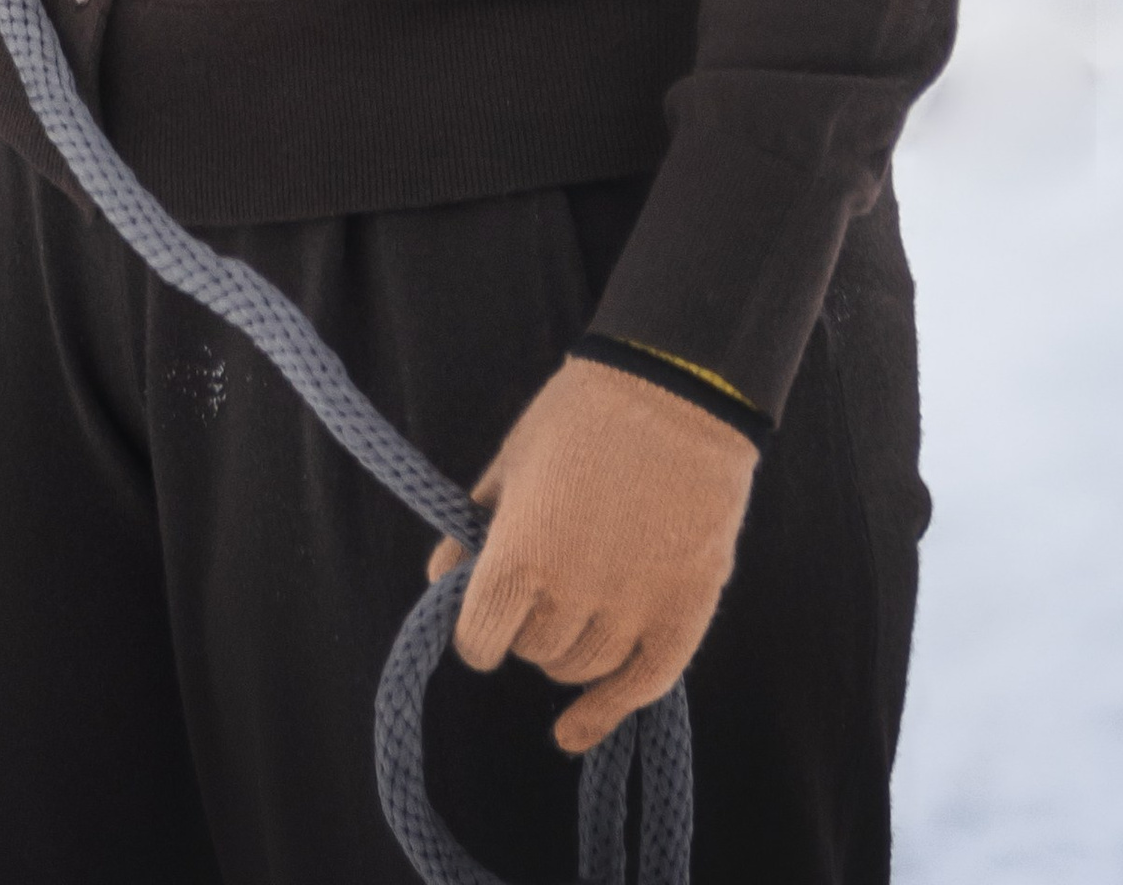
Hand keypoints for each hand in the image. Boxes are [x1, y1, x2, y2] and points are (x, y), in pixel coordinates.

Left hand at [426, 356, 756, 752]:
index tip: (482, 615)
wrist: (676, 391)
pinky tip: (575, 731)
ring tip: (574, 606)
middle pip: (532, 653)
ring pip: (581, 670)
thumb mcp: (509, 464)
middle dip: (526, 628)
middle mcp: (573, 596)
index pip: (479, 639)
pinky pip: (642, 686)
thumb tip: (437, 581)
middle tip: (540, 585)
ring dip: (568, 650)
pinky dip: (607, 712)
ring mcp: (633, 610)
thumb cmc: (580, 417)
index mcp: (520, 557)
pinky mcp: (685, 615)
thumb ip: (472, 532)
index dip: (476, 630)